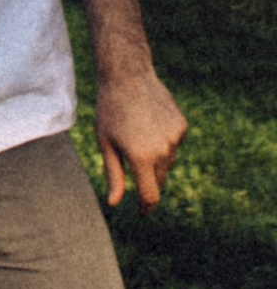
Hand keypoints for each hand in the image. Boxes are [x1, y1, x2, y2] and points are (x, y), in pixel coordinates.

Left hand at [95, 66, 187, 209]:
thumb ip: (114, 176)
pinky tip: (149, 124)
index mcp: (141, 158)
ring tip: (137, 135)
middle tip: (131, 161)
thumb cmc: (109, 110)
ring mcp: (175, 138)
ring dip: (156, 160)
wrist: (128, 75)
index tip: (143, 213)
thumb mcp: (106, 143)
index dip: (147, 208)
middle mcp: (162, 151)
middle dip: (148, 180)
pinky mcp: (182, 127)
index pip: (151, 196)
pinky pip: (174, 144)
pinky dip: (164, 142)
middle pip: (159, 180)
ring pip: (168, 163)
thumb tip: (115, 203)